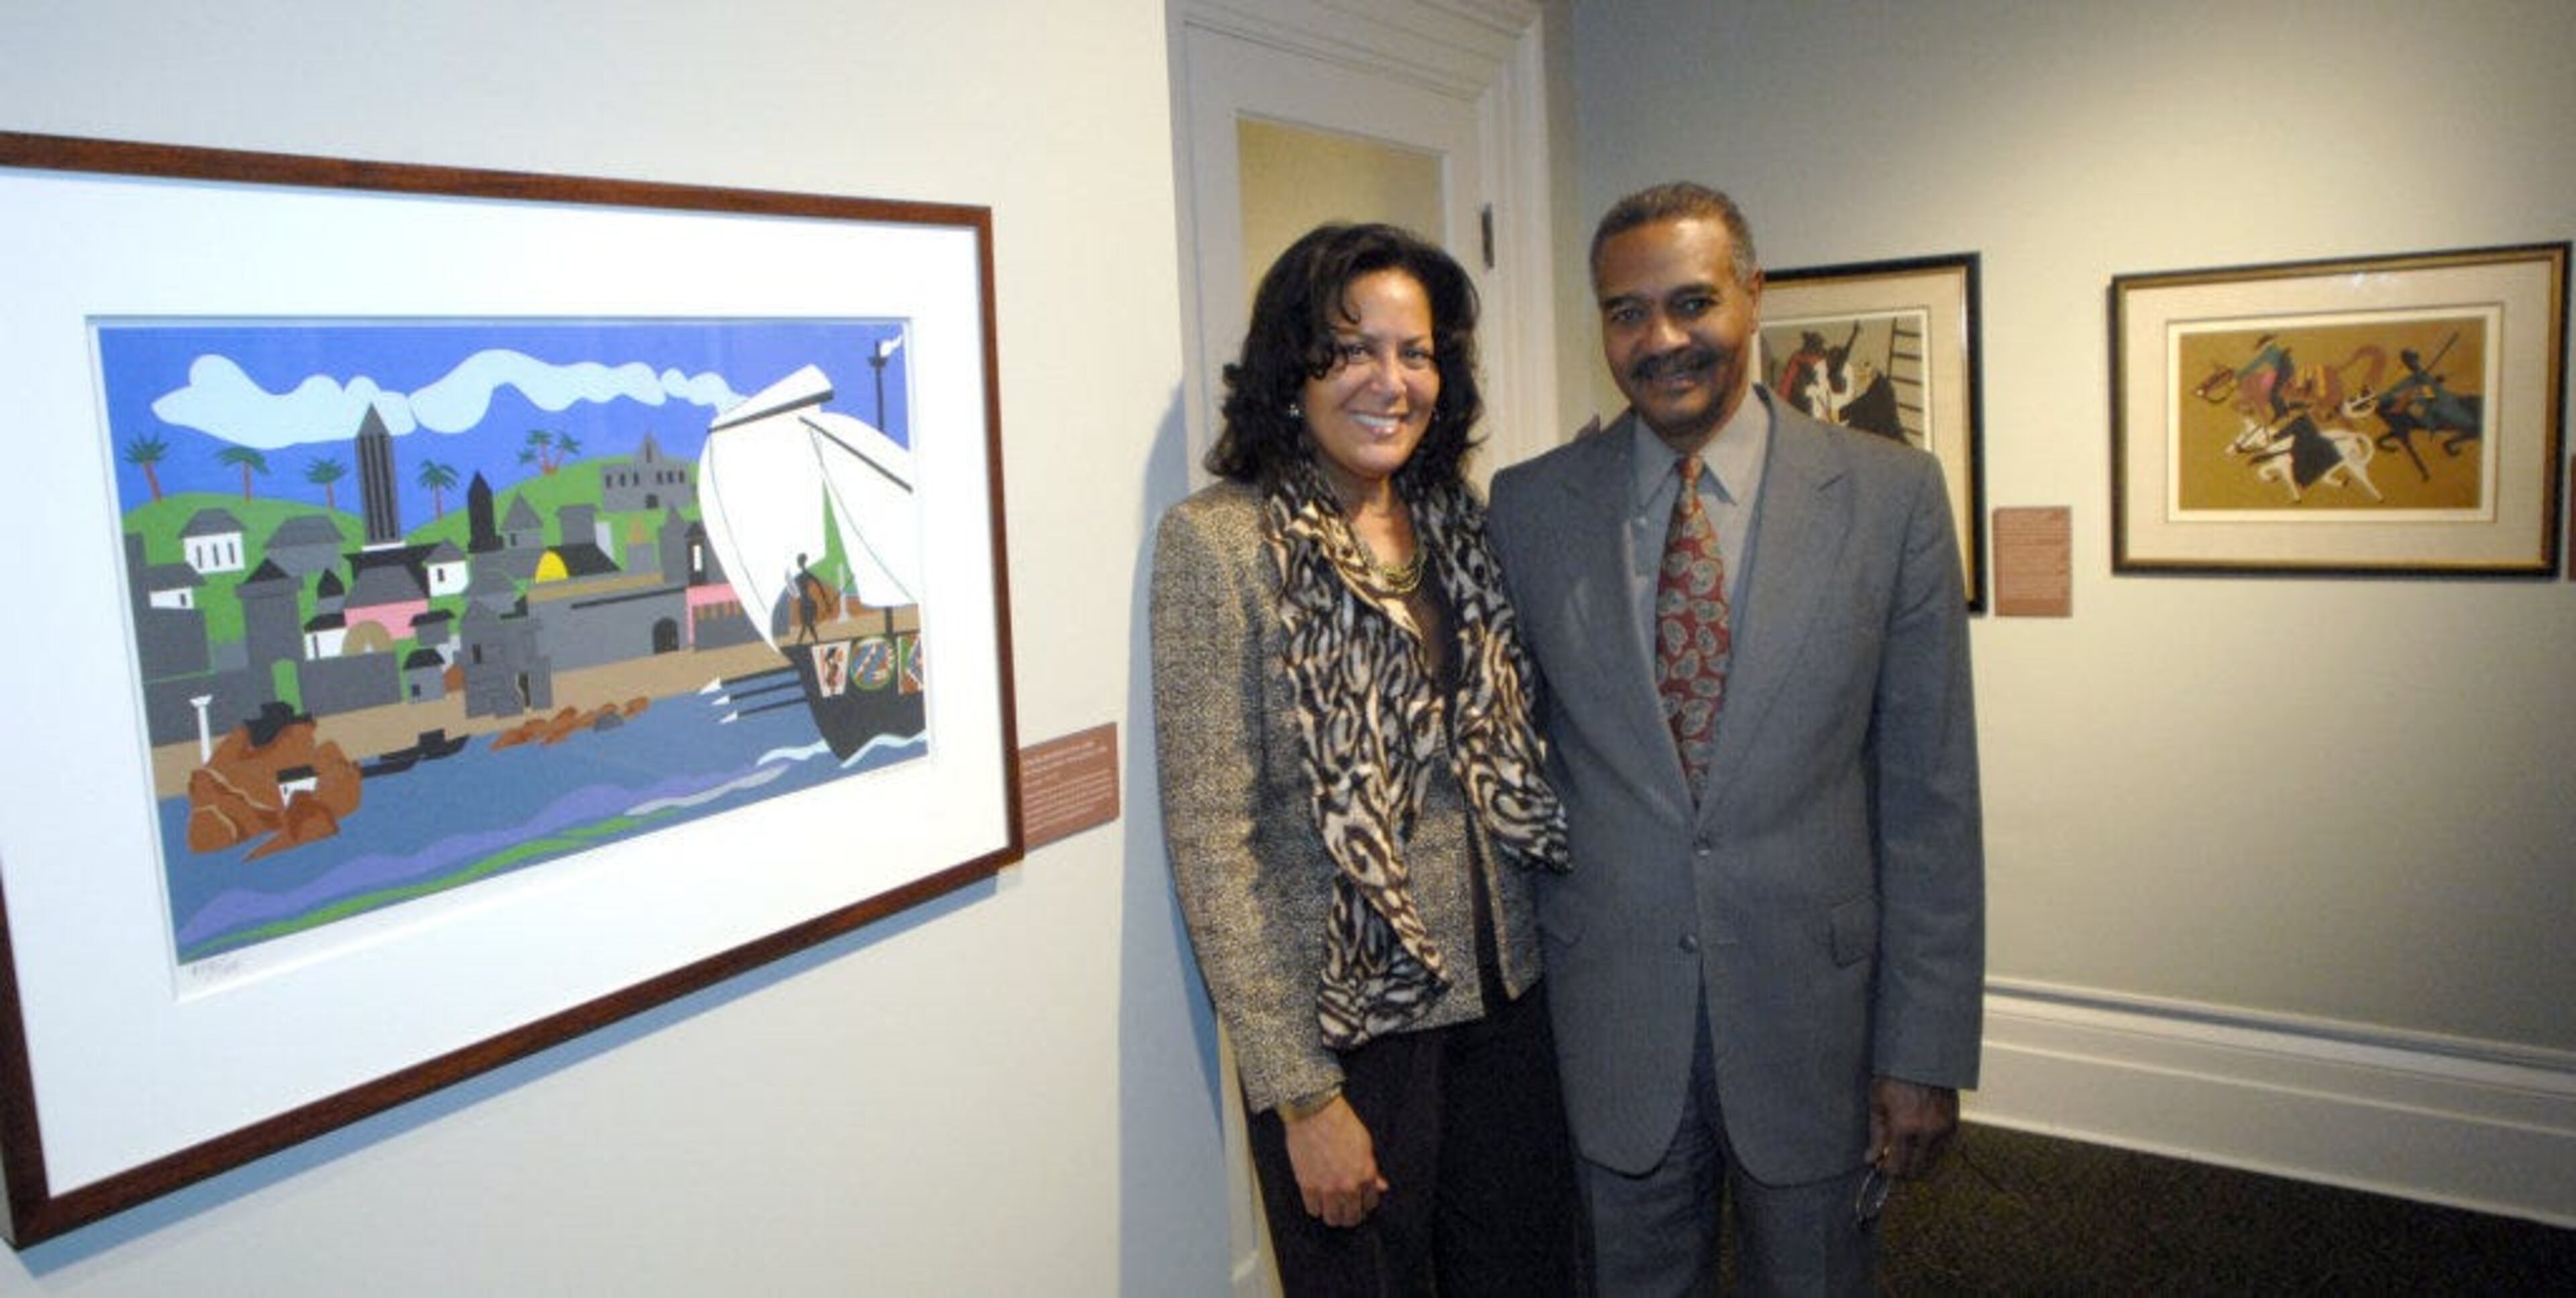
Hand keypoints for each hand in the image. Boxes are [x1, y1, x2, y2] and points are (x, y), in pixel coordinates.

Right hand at [1283, 1096, 1388, 1226]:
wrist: (1316, 1113)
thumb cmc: (1340, 1123)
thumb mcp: (1365, 1144)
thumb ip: (1371, 1169)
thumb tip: (1380, 1185)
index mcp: (1365, 1175)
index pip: (1370, 1203)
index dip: (1365, 1204)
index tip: (1360, 1202)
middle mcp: (1348, 1186)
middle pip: (1351, 1217)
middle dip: (1350, 1215)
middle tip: (1346, 1208)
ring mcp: (1327, 1188)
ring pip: (1332, 1218)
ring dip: (1333, 1214)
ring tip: (1331, 1206)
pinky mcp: (1308, 1186)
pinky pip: (1313, 1209)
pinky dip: (1316, 1207)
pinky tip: (1317, 1199)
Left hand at [1867, 1076, 1959, 1178]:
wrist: (1922, 1058)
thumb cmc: (1895, 1076)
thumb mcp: (1877, 1103)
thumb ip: (1876, 1135)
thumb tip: (1871, 1159)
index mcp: (1905, 1128)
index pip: (1897, 1167)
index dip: (1887, 1170)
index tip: (1881, 1165)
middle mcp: (1927, 1133)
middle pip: (1916, 1171)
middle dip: (1903, 1170)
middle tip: (1892, 1160)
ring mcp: (1943, 1130)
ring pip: (1932, 1163)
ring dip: (1918, 1162)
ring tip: (1905, 1150)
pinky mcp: (1953, 1125)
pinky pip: (1943, 1151)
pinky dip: (1931, 1152)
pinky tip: (1919, 1141)